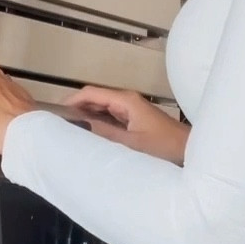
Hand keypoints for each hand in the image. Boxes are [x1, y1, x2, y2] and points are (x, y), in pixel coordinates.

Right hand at [64, 86, 188, 163]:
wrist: (189, 150)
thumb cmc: (164, 146)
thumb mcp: (130, 143)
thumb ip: (104, 133)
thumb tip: (79, 126)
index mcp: (125, 100)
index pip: (91, 93)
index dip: (72, 100)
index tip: (55, 112)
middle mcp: (127, 101)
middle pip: (95, 98)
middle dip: (76, 108)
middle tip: (59, 124)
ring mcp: (131, 109)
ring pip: (102, 108)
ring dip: (86, 116)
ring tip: (69, 130)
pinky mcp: (134, 119)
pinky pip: (110, 117)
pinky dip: (98, 123)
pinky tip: (90, 135)